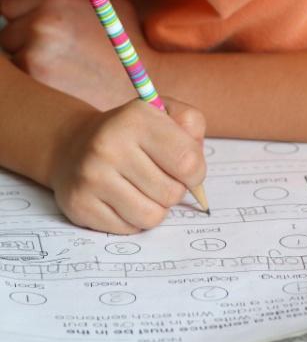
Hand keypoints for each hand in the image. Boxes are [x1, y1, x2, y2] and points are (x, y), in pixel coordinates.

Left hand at [0, 0, 153, 109]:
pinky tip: (57, 82)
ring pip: (10, 54)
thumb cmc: (126, 44)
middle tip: (51, 51)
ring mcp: (35, 52)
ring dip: (25, 60)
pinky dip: (31, 80)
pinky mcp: (34, 79)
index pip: (10, 3)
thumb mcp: (109, 3)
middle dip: (21, 39)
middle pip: (6, 30)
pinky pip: (19, 77)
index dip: (23, 16)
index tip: (36, 28)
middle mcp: (41, 22)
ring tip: (57, 67)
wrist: (141, 85)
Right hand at [50, 96, 206, 233]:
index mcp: (136, 118)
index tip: (188, 170)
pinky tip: (122, 198)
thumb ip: (191, 125)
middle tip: (160, 177)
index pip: (188, 162)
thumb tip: (196, 166)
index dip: (196, 172)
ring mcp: (91, 177)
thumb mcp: (163, 112)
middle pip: (172, 193)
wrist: (75, 144)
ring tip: (142, 189)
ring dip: (155, 207)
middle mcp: (109, 145)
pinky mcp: (80, 204)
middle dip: (174, 190)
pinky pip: (129, 229)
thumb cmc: (131, 131)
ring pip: (152, 216)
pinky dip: (133, 218)